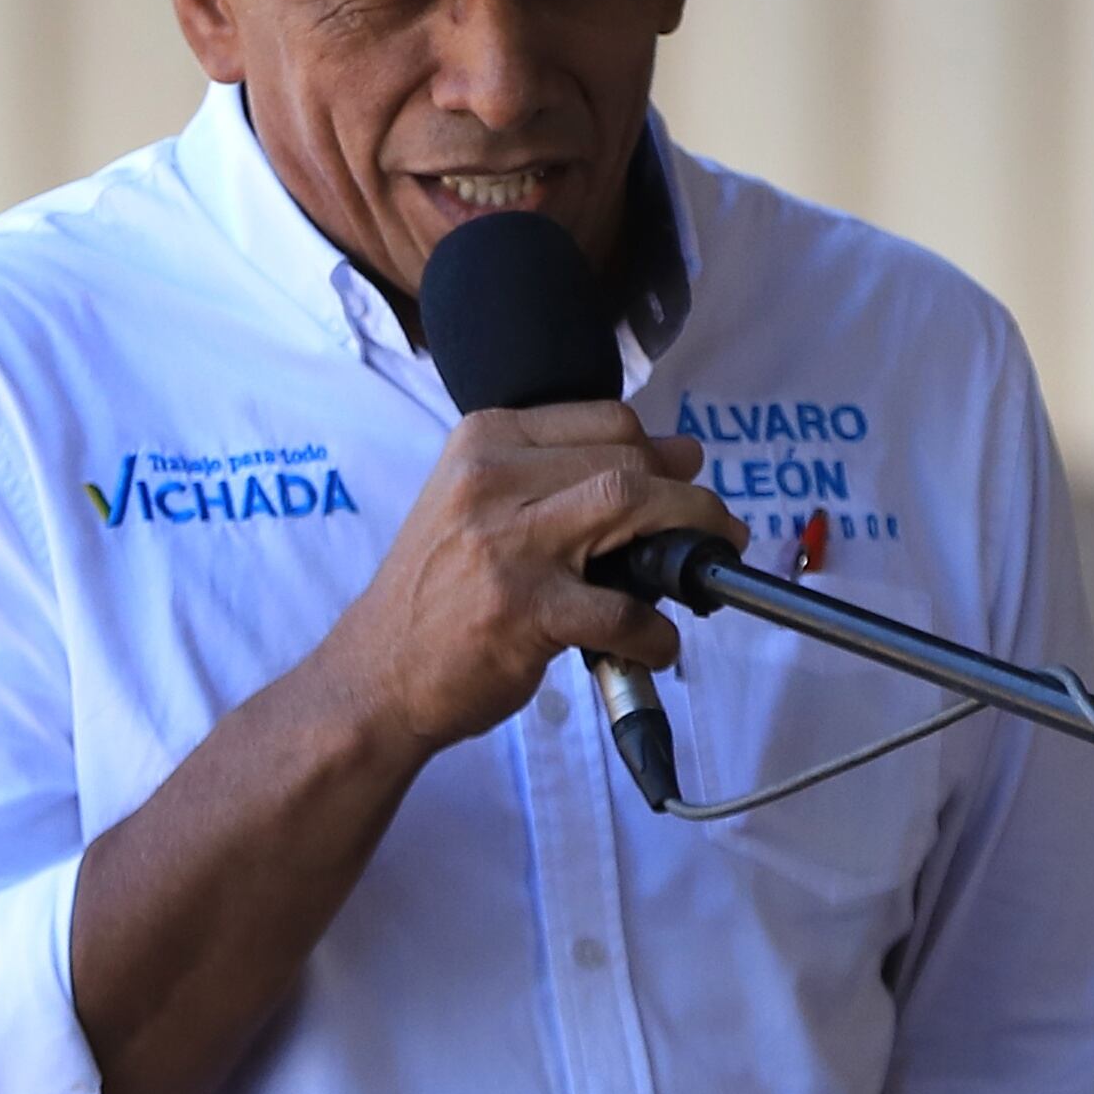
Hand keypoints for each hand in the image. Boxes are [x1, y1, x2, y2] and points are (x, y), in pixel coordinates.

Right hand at [316, 404, 746, 758]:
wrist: (378, 673)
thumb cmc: (441, 592)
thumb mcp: (481, 507)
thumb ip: (565, 476)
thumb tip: (680, 454)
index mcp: (484, 442)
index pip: (604, 419)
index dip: (659, 451)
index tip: (682, 480)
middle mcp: (490, 480)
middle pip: (627, 460)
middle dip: (688, 497)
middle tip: (715, 531)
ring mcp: (506, 544)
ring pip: (632, 507)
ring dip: (690, 538)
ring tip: (705, 575)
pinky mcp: (523, 611)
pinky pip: (622, 610)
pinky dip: (656, 632)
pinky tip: (657, 645)